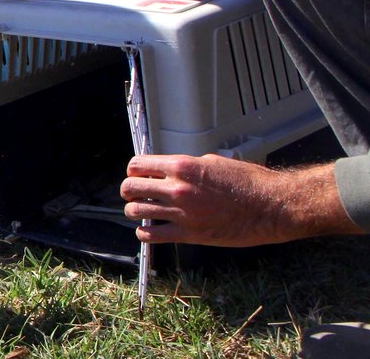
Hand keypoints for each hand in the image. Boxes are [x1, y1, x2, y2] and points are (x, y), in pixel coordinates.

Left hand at [120, 154, 355, 246]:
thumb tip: (170, 170)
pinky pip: (153, 235)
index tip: (136, 174)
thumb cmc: (246, 181)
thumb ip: (186, 167)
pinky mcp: (190, 234)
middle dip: (128, 190)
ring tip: (139, 212)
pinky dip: (145, 233)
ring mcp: (182, 212)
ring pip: (137, 211)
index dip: (133, 170)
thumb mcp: (211, 161)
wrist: (269, 206)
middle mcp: (177, 188)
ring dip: (134, 211)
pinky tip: (148, 230)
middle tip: (132, 194)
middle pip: (131, 187)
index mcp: (181, 166)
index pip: (138, 165)